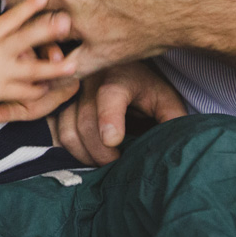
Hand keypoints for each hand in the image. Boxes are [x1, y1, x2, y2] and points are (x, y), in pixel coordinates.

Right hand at [0, 0, 77, 118]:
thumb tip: (20, 24)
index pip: (10, 18)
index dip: (28, 7)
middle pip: (24, 39)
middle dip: (46, 30)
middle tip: (66, 22)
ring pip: (31, 70)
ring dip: (53, 68)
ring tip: (73, 65)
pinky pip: (24, 92)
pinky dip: (39, 91)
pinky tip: (51, 88)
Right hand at [56, 61, 187, 165]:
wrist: (120, 71)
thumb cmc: (144, 88)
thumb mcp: (164, 99)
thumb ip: (173, 118)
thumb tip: (178, 146)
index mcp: (120, 76)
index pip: (109, 95)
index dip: (109, 118)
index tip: (114, 141)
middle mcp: (89, 81)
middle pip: (86, 122)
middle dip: (101, 152)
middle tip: (117, 165)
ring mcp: (70, 93)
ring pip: (68, 130)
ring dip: (85, 154)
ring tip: (103, 162)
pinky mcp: (60, 105)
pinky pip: (58, 133)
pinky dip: (71, 149)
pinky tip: (88, 154)